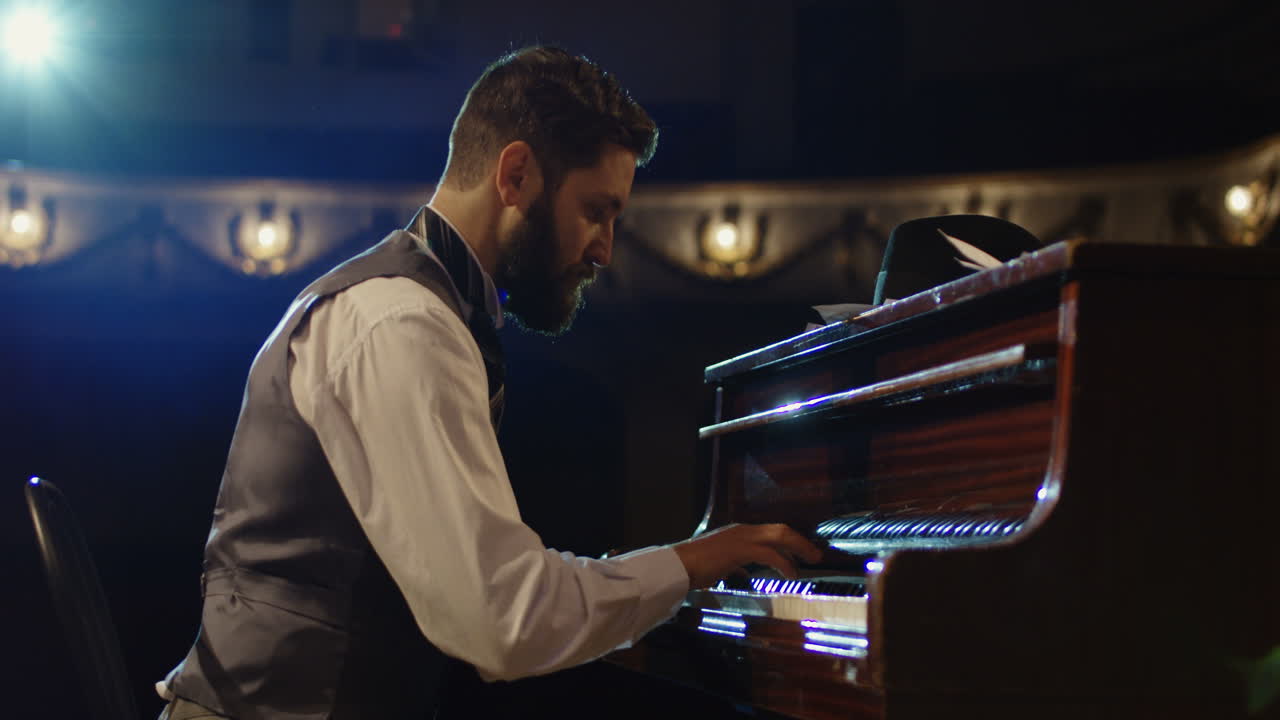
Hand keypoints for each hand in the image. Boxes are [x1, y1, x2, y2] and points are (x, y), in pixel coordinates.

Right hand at [671, 523, 822, 589]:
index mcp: (738, 533)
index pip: (771, 533)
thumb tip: (742, 572)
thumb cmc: (694, 568)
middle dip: (800, 541)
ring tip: (811, 561)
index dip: (789, 542)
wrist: (678, 566)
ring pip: (779, 536)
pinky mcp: (740, 549)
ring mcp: (742, 538)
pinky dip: (785, 564)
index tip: (801, 553)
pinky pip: (770, 555)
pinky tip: (791, 575)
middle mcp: (743, 531)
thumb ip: (733, 565)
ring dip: (799, 548)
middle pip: (780, 530)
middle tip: (815, 554)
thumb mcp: (719, 564)